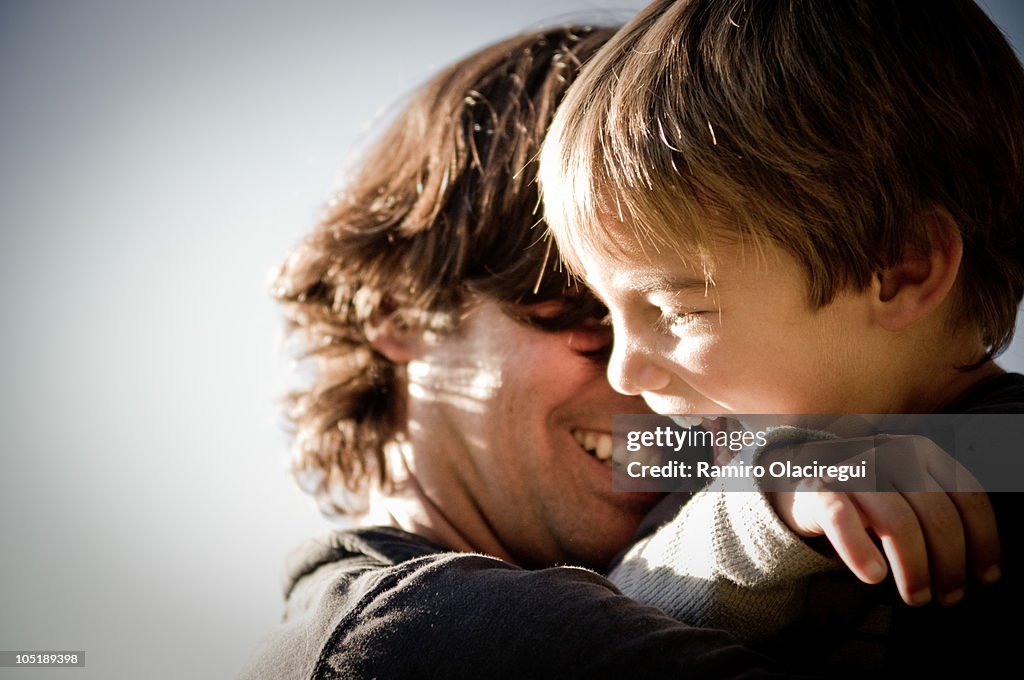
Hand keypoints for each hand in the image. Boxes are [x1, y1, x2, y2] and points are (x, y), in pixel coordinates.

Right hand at [764, 434, 1000, 605]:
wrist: (798, 482)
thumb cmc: (868, 499)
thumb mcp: (910, 492)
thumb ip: (943, 512)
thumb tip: (986, 570)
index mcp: (921, 450)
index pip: (968, 497)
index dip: (984, 542)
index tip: (985, 578)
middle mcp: (890, 451)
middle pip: (938, 516)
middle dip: (950, 565)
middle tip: (948, 598)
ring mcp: (853, 467)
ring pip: (898, 524)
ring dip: (915, 570)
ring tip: (916, 597)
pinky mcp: (818, 487)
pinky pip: (842, 519)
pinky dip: (859, 551)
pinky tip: (873, 575)